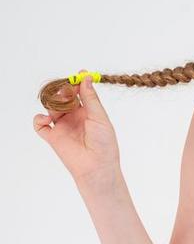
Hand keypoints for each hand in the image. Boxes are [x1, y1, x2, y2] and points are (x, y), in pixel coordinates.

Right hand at [33, 70, 120, 186]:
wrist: (97, 167)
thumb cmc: (104, 144)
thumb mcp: (99, 117)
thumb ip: (90, 98)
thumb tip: (85, 76)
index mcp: (88, 112)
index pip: (78, 92)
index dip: (76, 83)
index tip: (77, 75)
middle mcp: (74, 117)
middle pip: (62, 97)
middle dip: (63, 90)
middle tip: (66, 91)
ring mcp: (62, 127)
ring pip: (51, 107)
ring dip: (52, 102)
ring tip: (59, 106)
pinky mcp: (53, 138)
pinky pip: (39, 125)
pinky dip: (39, 119)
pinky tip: (47, 119)